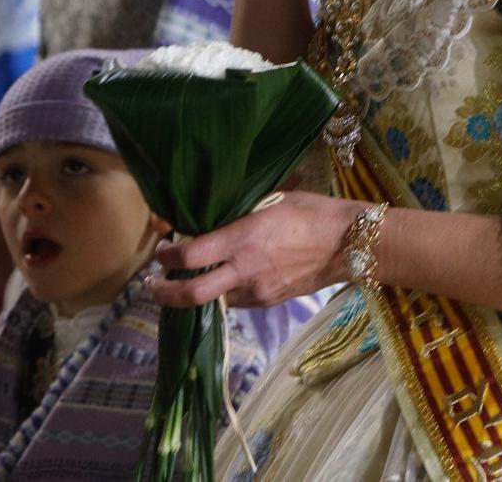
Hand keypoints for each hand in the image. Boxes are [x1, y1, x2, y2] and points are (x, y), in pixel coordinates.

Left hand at [148, 191, 361, 308]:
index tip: (160, 251)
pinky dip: (223, 293)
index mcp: (243, 239)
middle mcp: (246, 269)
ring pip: (214, 300)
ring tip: (184, 281)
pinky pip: (237, 301)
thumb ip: (237, 211)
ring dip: (195, 294)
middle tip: (151, 285)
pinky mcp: (269, 301)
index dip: (167, 257)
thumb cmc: (311, 211)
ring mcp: (258, 290)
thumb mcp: (271, 199)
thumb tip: (207, 215)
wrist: (349, 243)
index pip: (191, 255)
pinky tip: (223, 281)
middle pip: (193, 294)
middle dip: (165, 293)